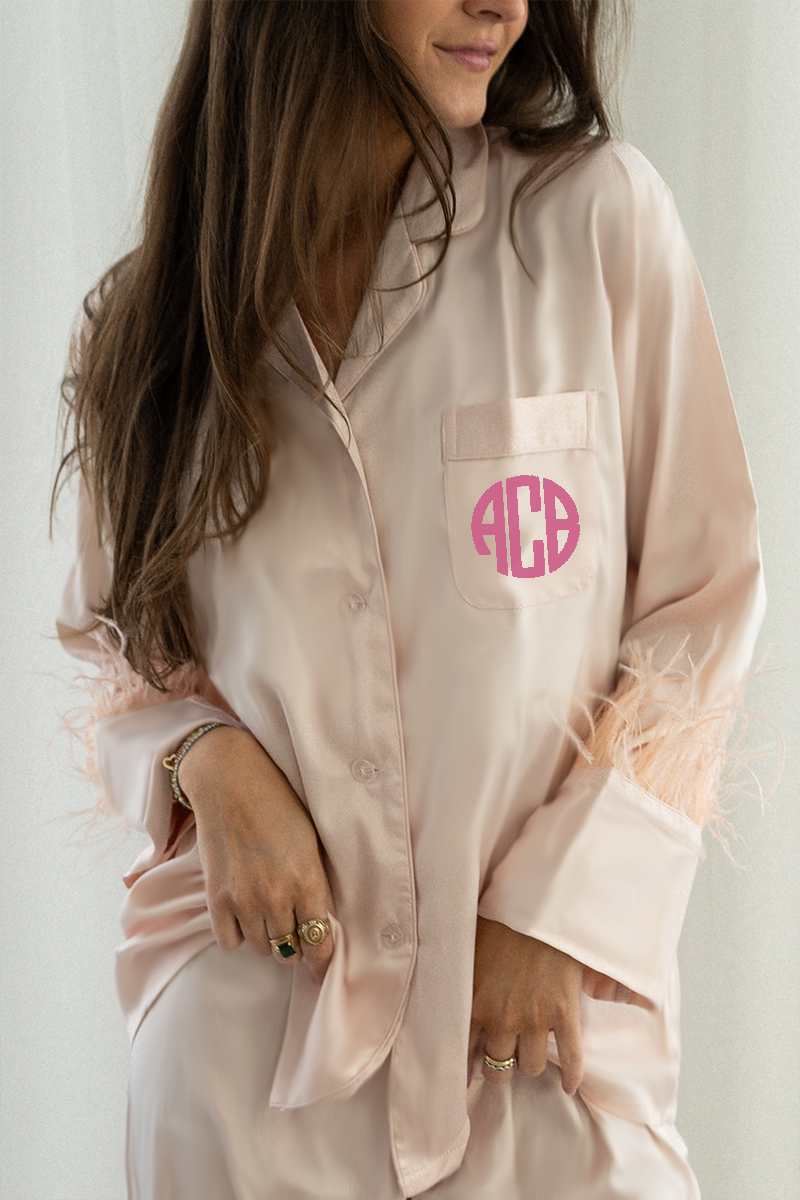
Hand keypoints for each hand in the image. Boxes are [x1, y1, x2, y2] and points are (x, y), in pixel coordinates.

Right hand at [178, 725, 335, 983]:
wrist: (231, 781)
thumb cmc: (278, 805)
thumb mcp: (311, 842)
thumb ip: (316, 884)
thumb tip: (320, 922)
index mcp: (308, 880)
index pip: (320, 942)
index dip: (323, 959)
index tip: (322, 964)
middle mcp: (277, 896)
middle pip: (290, 950)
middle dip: (296, 945)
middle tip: (294, 929)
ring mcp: (244, 900)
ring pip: (262, 949)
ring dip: (268, 938)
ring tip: (268, 915)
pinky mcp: (217, 898)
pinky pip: (230, 941)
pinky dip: (238, 934)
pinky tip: (244, 914)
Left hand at [469, 917, 583, 1093]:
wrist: (539, 905)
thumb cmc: (500, 921)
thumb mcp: (468, 950)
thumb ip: (460, 979)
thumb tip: (441, 983)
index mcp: (475, 1003)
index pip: (463, 1052)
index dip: (465, 1066)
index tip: (467, 1071)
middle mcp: (503, 1018)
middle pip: (498, 1067)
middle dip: (498, 1066)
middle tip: (501, 1060)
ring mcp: (536, 1019)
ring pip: (530, 1067)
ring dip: (528, 1064)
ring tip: (528, 1056)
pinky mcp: (565, 1014)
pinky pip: (571, 1058)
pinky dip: (572, 1076)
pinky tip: (568, 1085)